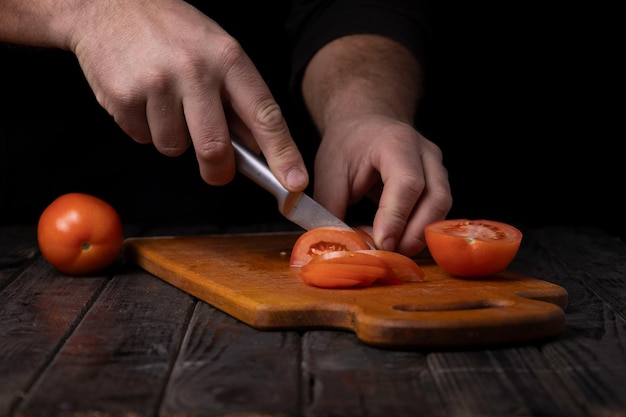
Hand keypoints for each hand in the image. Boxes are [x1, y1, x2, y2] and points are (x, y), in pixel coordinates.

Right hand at [67, 0, 306, 190]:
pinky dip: (145, 128)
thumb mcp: (216, 51)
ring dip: (174, 139)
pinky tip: (143, 98)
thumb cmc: (171, 30)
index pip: (265, 115)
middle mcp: (195, 70)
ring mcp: (157, 84)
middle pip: (215, 148)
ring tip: (165, 103)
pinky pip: (143, 139)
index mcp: (228, 58)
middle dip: (217, 170)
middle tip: (216, 171)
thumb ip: (238, 100)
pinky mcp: (124, 97)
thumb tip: (259, 149)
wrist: (107, 4)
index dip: (283, 154)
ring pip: (175, 148)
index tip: (295, 182)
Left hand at [313, 115, 451, 256]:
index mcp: (396, 143)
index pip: (407, 183)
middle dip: (413, 234)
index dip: (396, 217)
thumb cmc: (347, 145)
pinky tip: (396, 241)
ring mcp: (438, 168)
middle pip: (435, 199)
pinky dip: (419, 232)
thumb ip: (332, 208)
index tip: (381, 244)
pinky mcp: (439, 184)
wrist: (365, 123)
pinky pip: (437, 214)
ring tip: (389, 250)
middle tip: (386, 255)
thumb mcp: (329, 172)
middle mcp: (426, 154)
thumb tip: (338, 245)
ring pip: (441, 210)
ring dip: (418, 237)